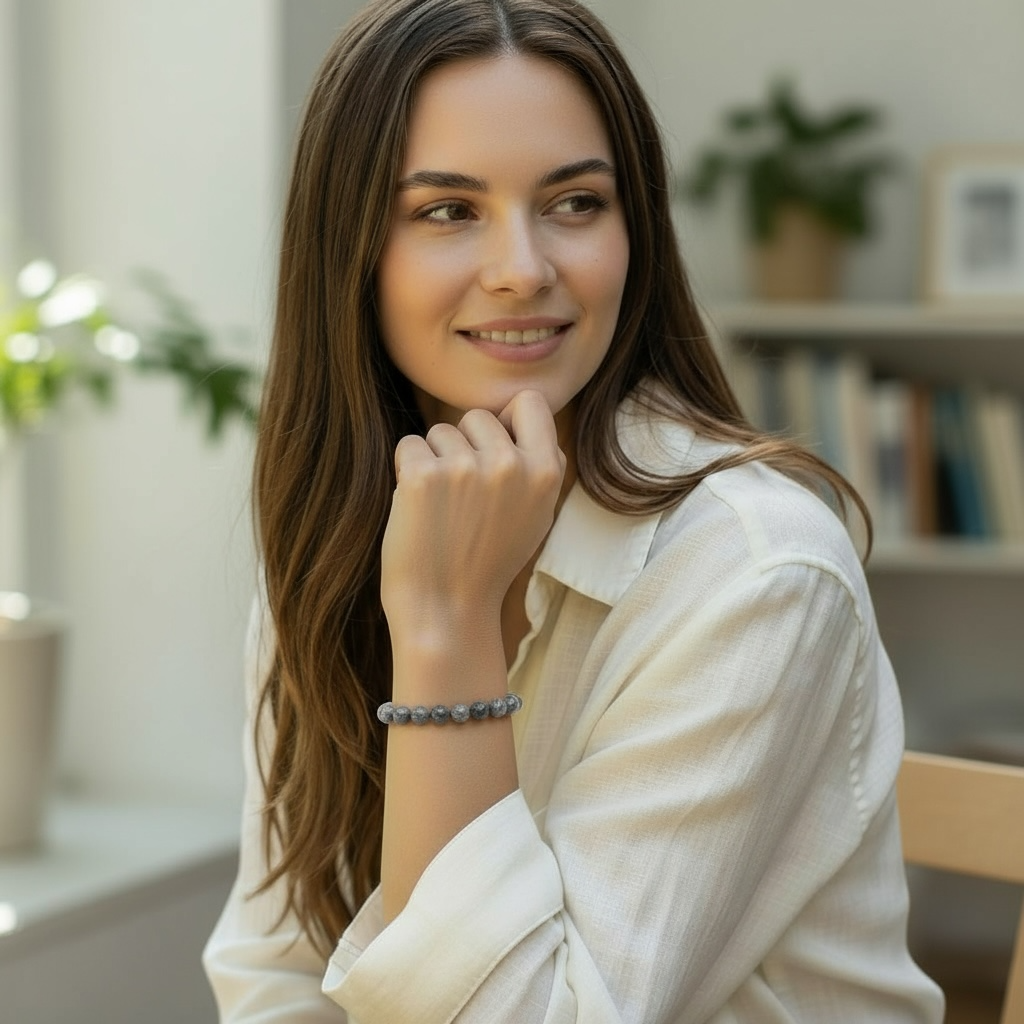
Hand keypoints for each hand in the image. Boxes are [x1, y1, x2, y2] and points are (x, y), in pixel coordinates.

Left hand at [380, 390, 565, 637]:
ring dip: (433, 460)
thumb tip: (524, 417)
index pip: (530, 402)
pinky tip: (417, 508)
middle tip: (462, 495)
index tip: (493, 450)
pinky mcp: (422, 476)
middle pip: (477, 416)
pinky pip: (408, 446)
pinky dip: (406, 471)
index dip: (508, 420)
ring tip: (441, 507)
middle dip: (464, 445)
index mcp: (546, 472)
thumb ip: (540, 466)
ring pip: (440, 431)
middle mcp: (510, 464)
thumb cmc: (488, 564)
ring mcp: (465, 468)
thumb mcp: (537, 517)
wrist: (447, 612)